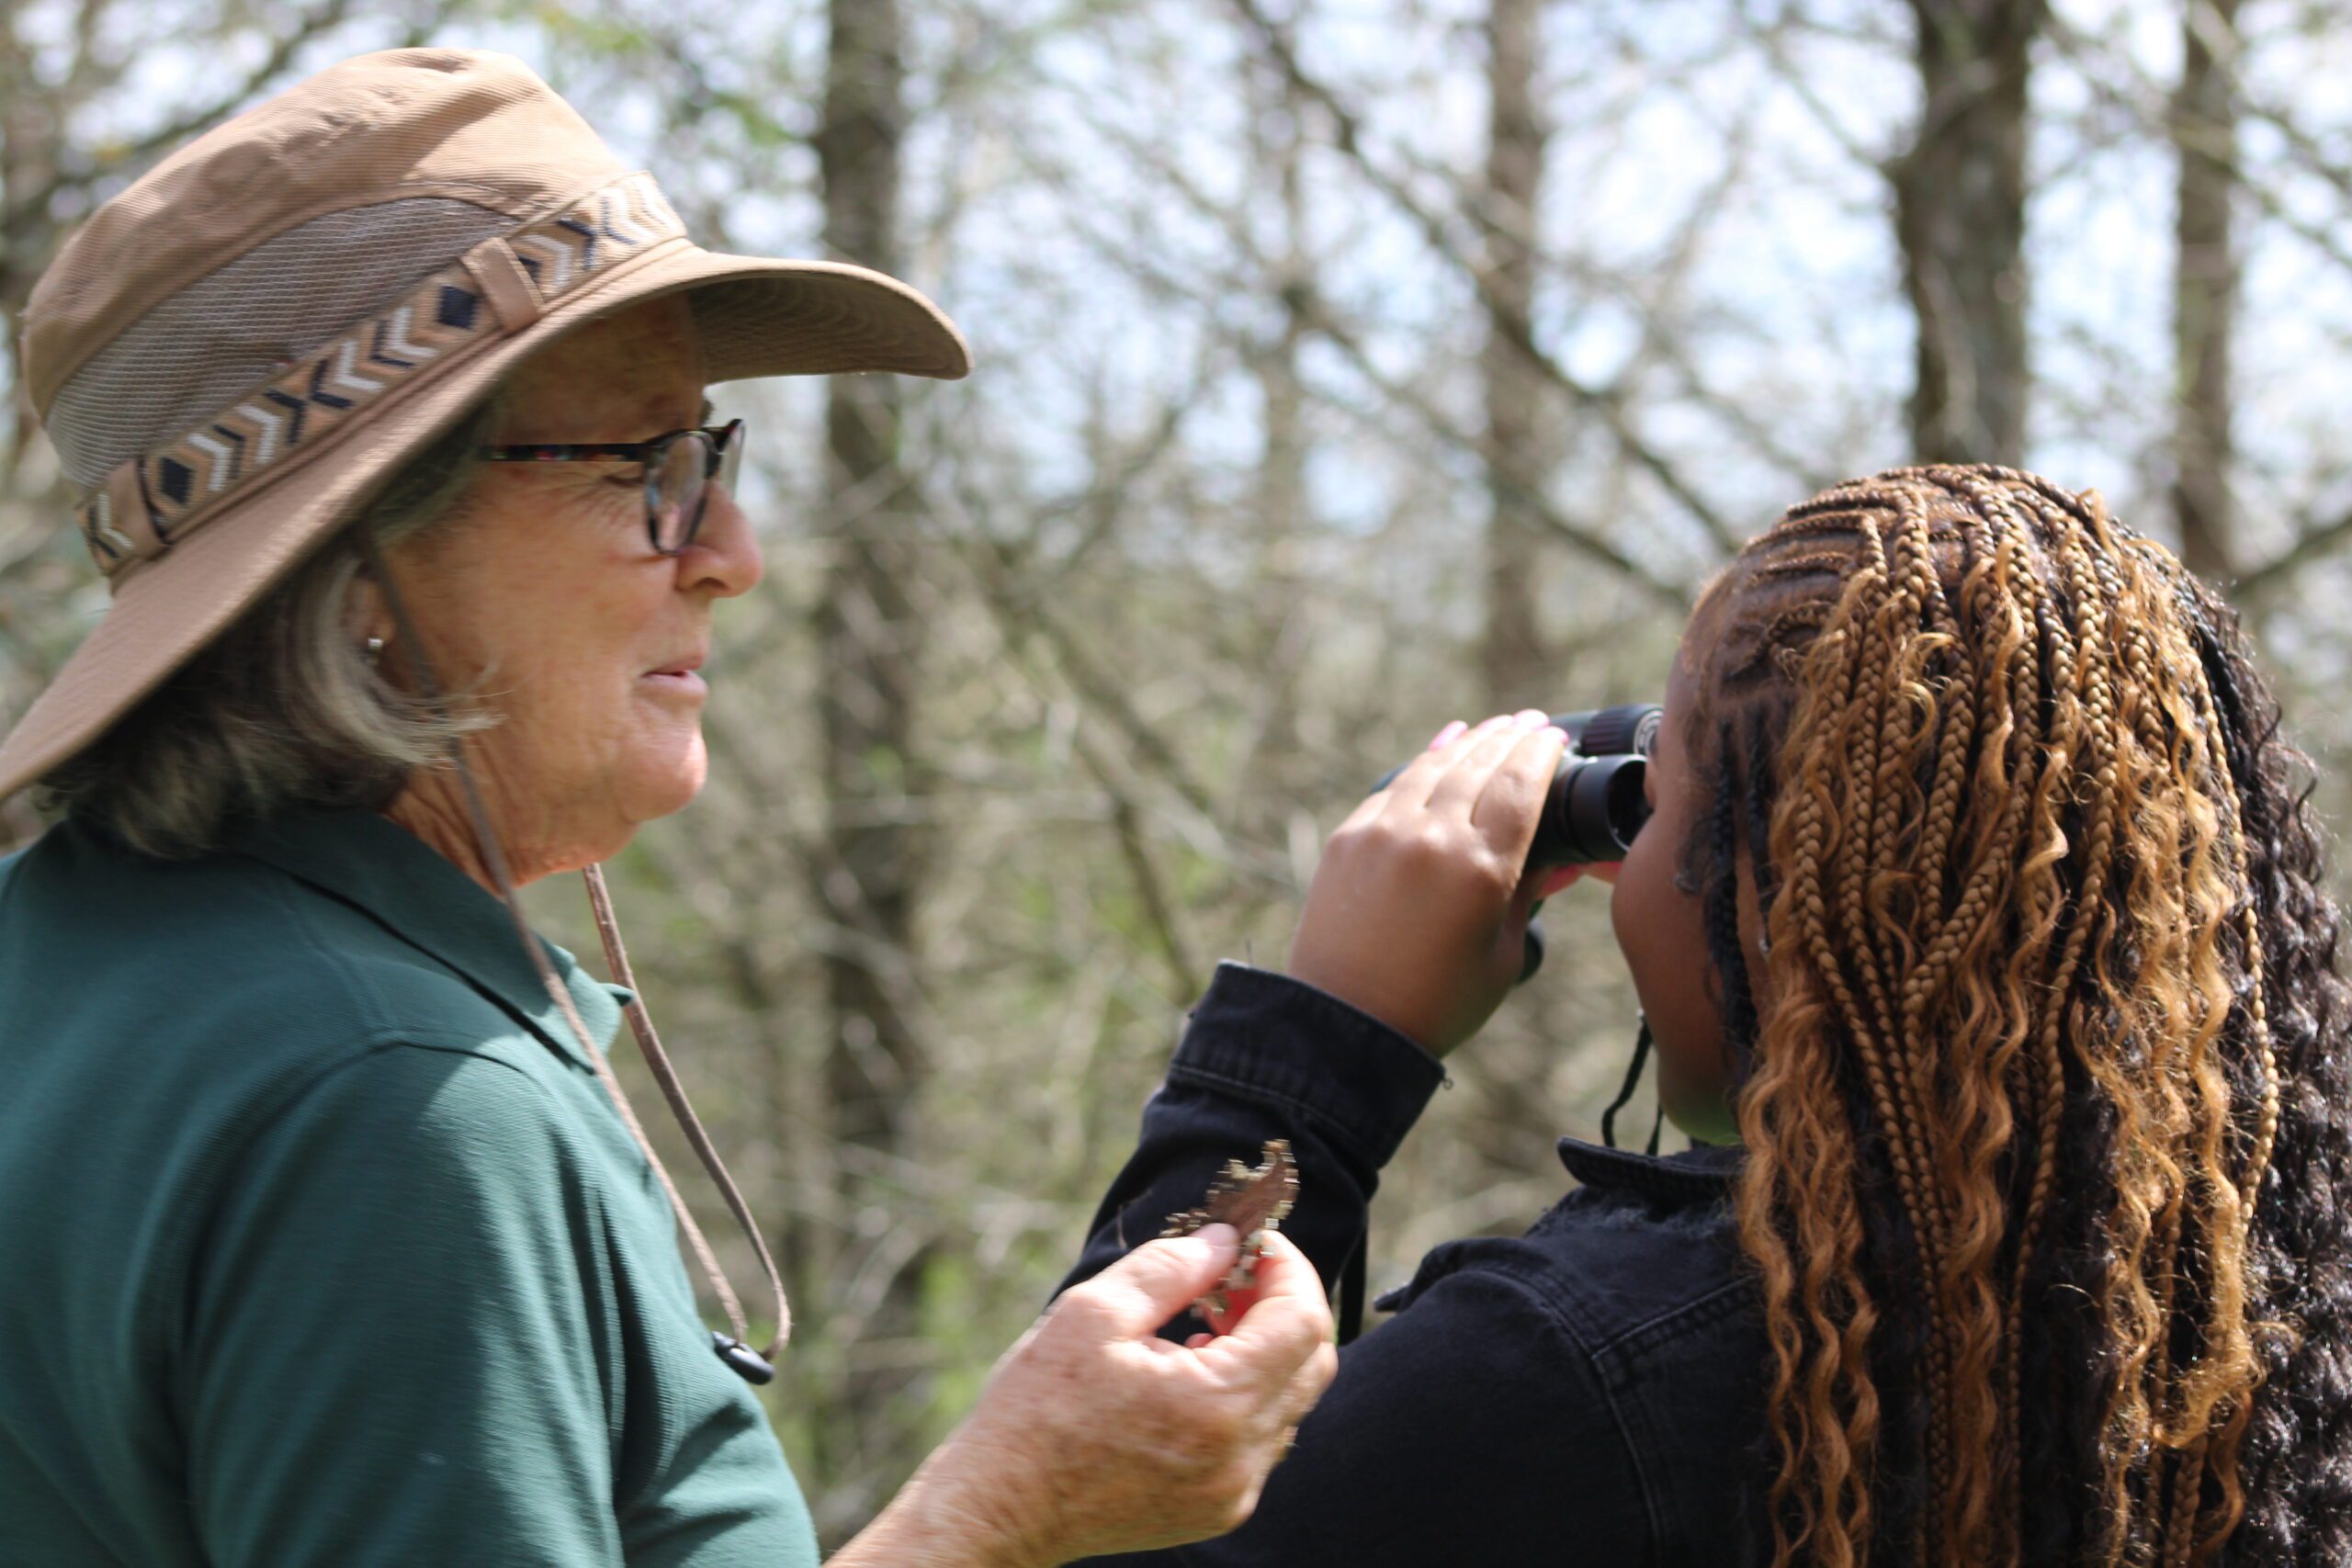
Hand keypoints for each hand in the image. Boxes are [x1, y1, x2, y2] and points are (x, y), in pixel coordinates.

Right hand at [838, 1225, 1336, 1567]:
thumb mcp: (1094, 1313)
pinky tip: (1190, 1372)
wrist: (1000, 1509)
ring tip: (1203, 1322)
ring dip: (1264, 1350)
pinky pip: (1261, 1440)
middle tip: (1231, 1275)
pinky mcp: (1218, 1510)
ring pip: (1290, 1402)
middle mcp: (1240, 1458)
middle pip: (1312, 1362)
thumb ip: (1171, 1267)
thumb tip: (1225, 1241)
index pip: (1302, 1321)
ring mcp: (1233, 1492)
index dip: (1288, 1268)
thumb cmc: (1036, 1410)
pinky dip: (1245, 1394)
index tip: (1254, 1243)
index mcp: (1217, 1405)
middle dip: (1283, 1304)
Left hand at [1288, 710, 1576, 1055]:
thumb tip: (1559, 859)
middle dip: (1510, 738)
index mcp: (1480, 868)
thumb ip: (1528, 895)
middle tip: (1532, 721)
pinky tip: (1442, 749)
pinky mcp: (1348, 837)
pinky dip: (1424, 763)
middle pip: (1480, 765)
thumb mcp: (1504, 955)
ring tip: (1494, 727)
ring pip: (1434, 766)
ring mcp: (1383, 831)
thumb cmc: (1437, 1004)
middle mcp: (1430, 836)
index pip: (1521, 786)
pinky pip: (1394, 786)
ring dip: (1469, 741)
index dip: (1542, 755)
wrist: (1345, 1025)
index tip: (1556, 738)